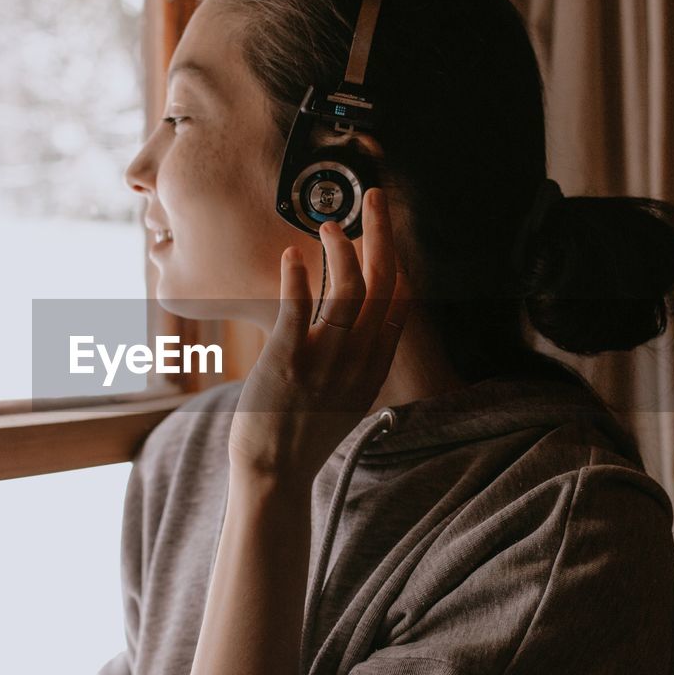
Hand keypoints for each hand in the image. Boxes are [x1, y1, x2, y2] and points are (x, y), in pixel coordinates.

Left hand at [228, 188, 410, 484]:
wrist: (274, 474)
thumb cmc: (299, 435)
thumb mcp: (342, 400)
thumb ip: (352, 363)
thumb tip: (347, 331)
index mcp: (372, 369)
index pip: (399, 305)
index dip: (397, 262)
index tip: (387, 233)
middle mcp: (358, 361)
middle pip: (383, 285)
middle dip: (383, 235)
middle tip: (375, 200)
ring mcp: (326, 361)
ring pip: (347, 289)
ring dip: (341, 249)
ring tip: (330, 227)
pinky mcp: (290, 361)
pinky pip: (300, 308)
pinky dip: (298, 276)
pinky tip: (292, 256)